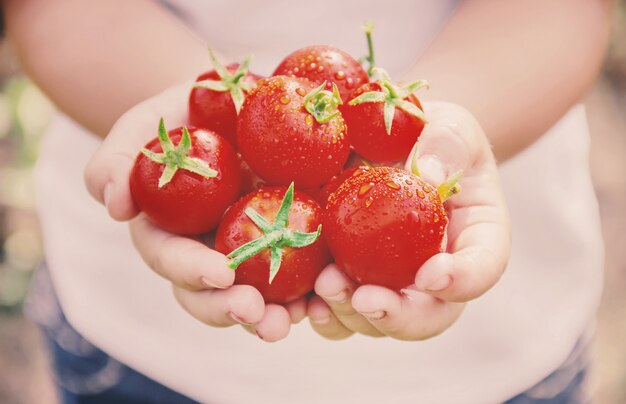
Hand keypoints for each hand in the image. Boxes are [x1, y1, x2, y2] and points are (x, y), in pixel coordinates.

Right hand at [84, 82, 304, 341]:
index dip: (191, 271)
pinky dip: (315, 290)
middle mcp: (208, 252)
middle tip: (258, 314)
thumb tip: (113, 205)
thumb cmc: (186, 115)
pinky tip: (331, 293)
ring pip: (257, 297)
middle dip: (231, 309)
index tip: (220, 274)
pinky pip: (303, 275)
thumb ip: (121, 159)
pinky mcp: (290, 244)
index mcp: (171, 233)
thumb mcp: (147, 125)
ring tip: (296, 317)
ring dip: (274, 315)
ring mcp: (251, 253)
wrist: (239, 104)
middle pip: (212, 295)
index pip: (172, 259)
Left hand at [308, 101, 510, 339]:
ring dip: (349, 314)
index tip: (431, 275)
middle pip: (427, 316)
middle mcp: (433, 275)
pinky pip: (335, 310)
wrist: (390, 144)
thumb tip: (428, 175)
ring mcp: (389, 282)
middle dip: (396, 316)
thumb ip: (447, 145)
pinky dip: (319, 310)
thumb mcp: (450, 127)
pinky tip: (300, 298)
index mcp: (473, 238)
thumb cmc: (429, 136)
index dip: (462, 281)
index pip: (481, 269)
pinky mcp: (348, 277)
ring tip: (325, 287)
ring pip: (375, 321)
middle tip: (365, 298)